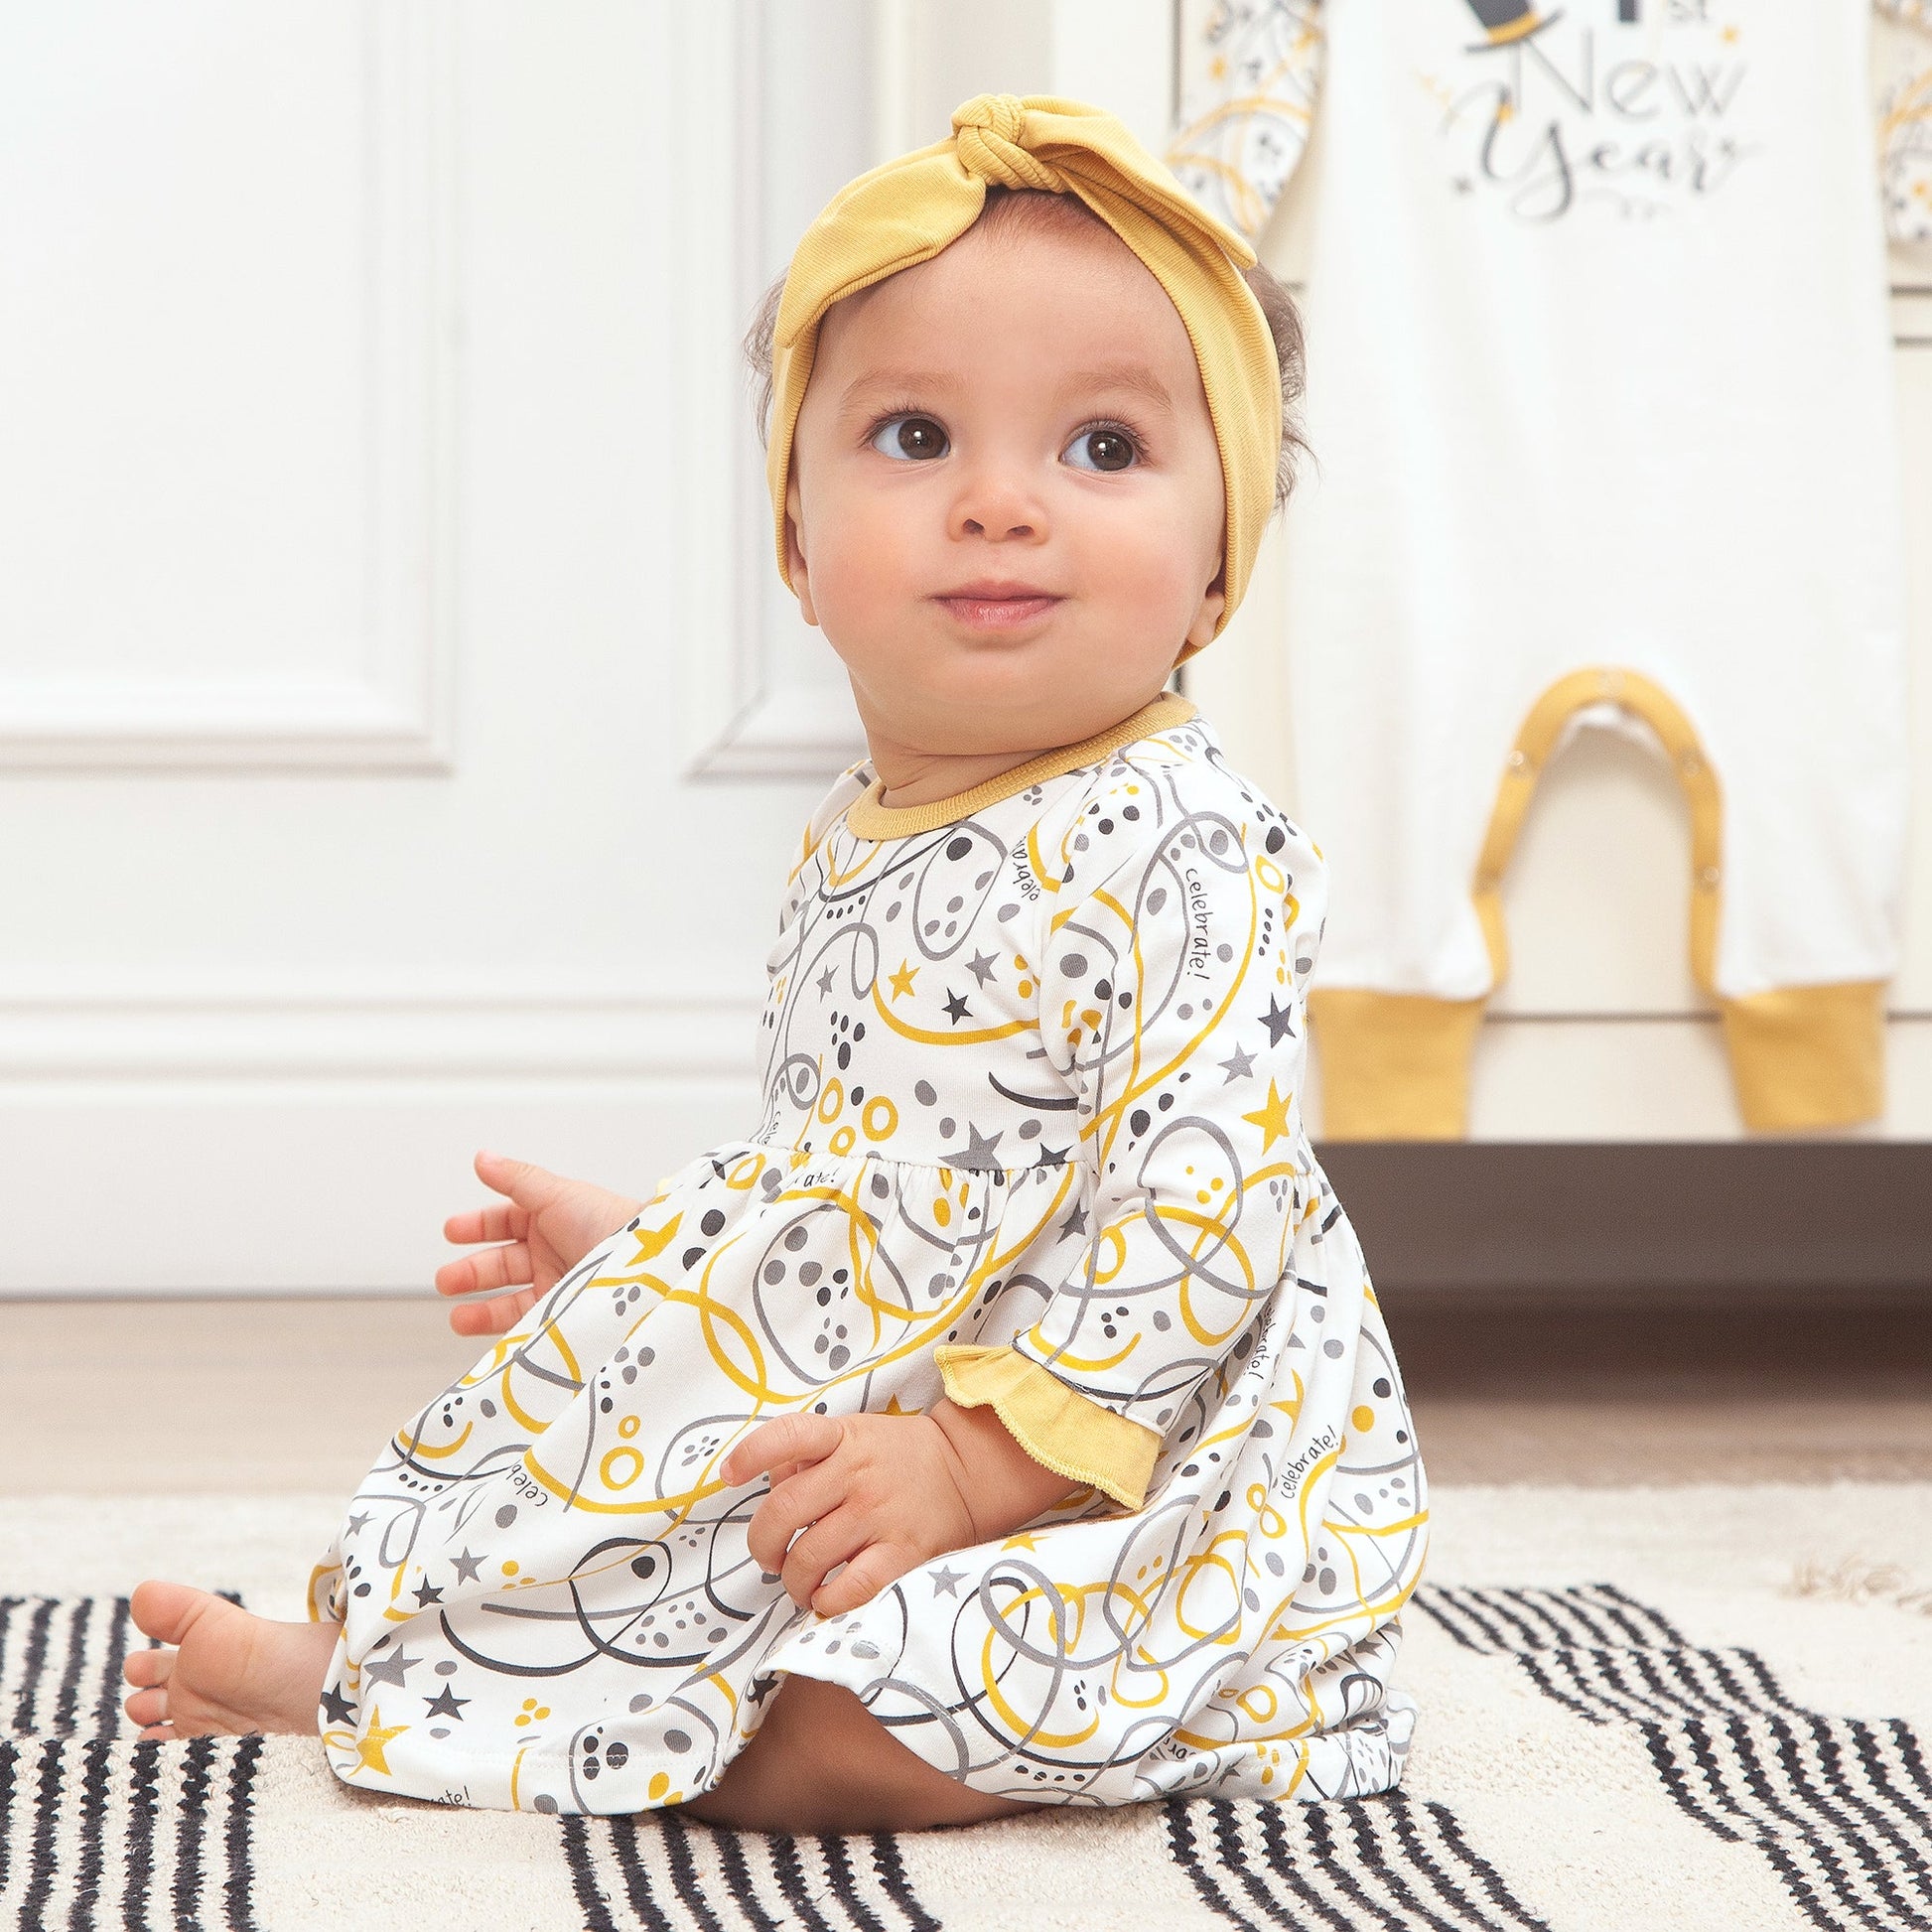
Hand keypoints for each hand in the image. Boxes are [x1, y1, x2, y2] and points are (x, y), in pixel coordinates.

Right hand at [436, 1149, 644, 1336]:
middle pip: (503, 1262)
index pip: (506, 1220)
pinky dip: (501, 1330)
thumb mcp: (558, 1195)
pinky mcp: (562, 1316)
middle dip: (472, 1271)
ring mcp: (558, 1285)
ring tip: (457, 1316)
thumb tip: (482, 1157)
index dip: (477, 1226)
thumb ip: (516, 1179)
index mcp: (552, 1217)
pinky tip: (485, 1331)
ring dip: (480, 1307)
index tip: (451, 1231)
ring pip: (509, 1298)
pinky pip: (525, 1325)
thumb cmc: (611, 1225)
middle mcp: (554, 1251)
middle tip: (446, 1280)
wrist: (649, 1267)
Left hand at [720, 1412, 978, 1617]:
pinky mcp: (902, 1553)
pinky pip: (848, 1588)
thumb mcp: (852, 1435)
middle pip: (783, 1513)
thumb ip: (807, 1456)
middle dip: (762, 1545)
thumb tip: (769, 1486)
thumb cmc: (896, 1458)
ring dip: (792, 1580)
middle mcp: (858, 1473)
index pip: (788, 1436)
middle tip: (770, 1557)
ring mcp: (879, 1514)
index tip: (728, 1475)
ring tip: (801, 1582)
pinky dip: (827, 1601)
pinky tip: (828, 1597)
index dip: (751, 1454)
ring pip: (808, 1558)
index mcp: (842, 1438)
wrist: (965, 1473)